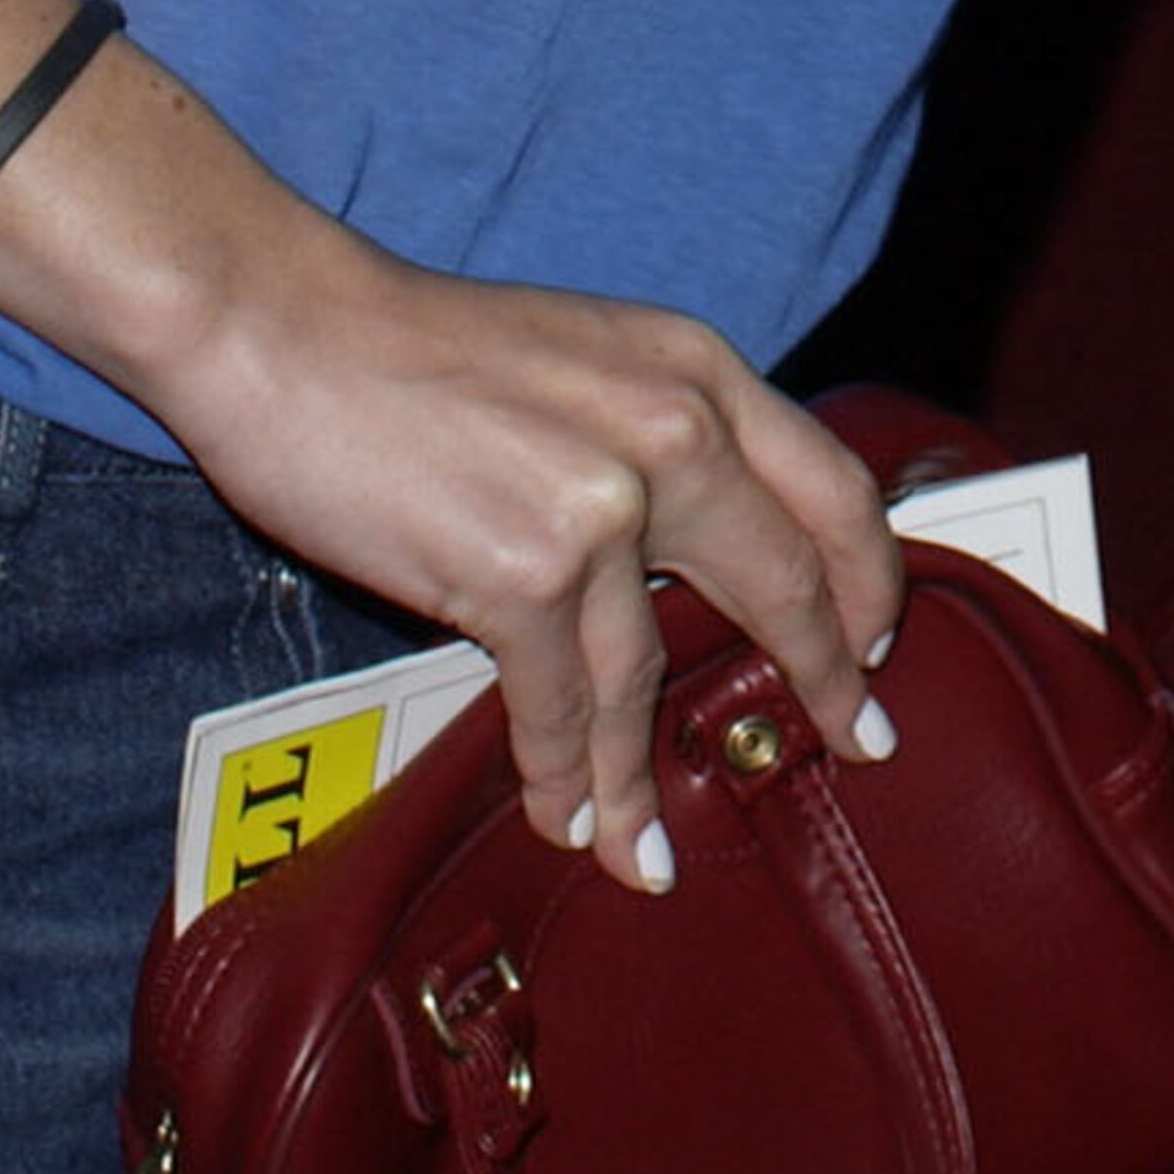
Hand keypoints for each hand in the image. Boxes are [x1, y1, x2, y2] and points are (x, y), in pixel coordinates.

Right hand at [156, 226, 911, 884]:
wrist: (294, 331)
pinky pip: (561, 708)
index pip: (832, 486)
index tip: (879, 636)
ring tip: (646, 842)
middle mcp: (674, 431)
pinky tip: (567, 815)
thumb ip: (660, 435)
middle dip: (828, 679)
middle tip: (855, 740)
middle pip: (787, 584)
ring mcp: (603, 506)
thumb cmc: (422, 352)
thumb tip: (708, 546)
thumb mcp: (590, 360)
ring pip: (653, 678)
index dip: (869, 576)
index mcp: (696, 371)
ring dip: (646, 776)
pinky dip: (566, 776)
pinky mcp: (523, 571)